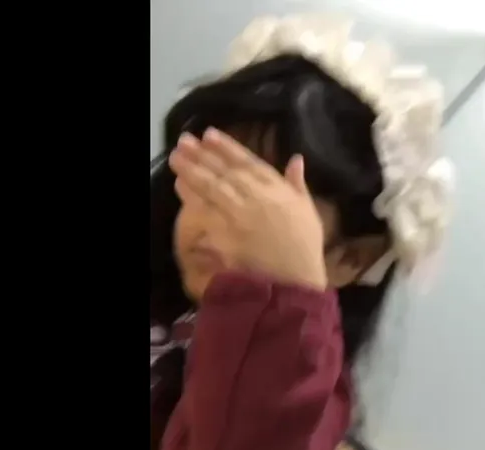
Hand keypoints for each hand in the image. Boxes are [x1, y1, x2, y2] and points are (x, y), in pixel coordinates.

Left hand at [169, 127, 327, 289]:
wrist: (294, 280)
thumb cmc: (304, 246)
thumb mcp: (308, 209)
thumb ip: (298, 183)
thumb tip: (296, 158)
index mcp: (277, 188)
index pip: (248, 161)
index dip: (227, 147)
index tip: (209, 133)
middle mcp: (256, 196)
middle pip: (225, 171)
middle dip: (203, 154)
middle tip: (184, 140)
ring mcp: (239, 214)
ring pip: (212, 186)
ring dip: (192, 170)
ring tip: (176, 156)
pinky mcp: (226, 233)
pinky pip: (205, 211)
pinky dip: (192, 196)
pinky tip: (180, 185)